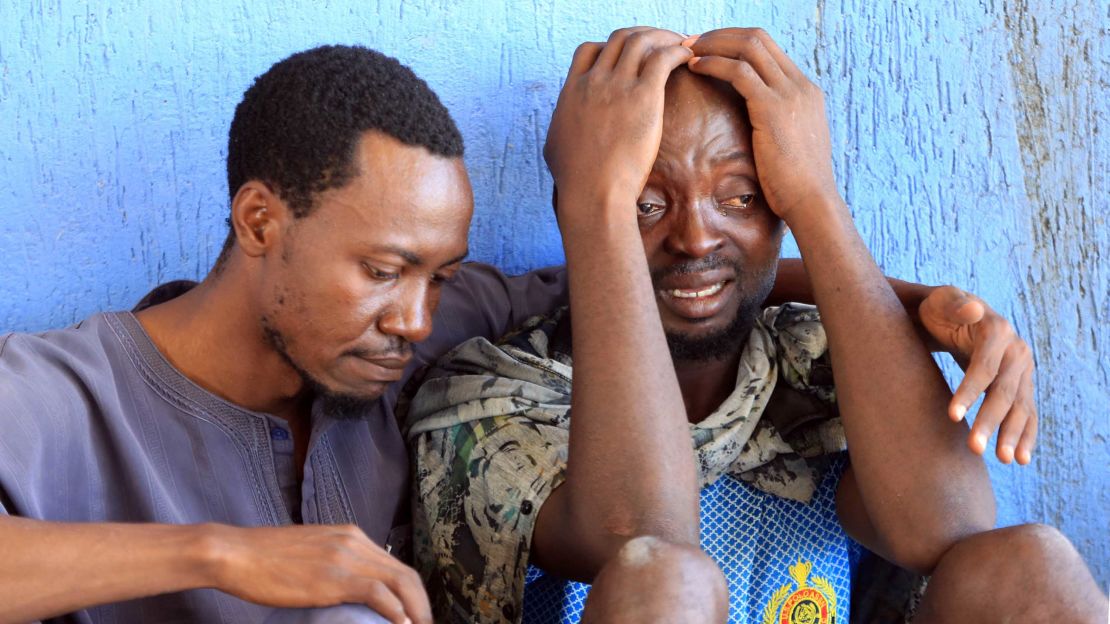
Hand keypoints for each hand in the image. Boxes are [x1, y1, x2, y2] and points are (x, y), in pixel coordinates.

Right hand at [210, 524, 430, 623]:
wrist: (235, 554)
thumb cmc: (264, 559)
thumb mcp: (311, 555)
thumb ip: (334, 566)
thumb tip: (349, 591)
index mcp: (351, 536)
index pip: (395, 565)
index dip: (412, 594)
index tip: (416, 616)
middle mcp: (355, 541)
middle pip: (405, 574)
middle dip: (421, 605)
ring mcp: (346, 557)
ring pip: (399, 582)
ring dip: (415, 611)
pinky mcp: (334, 576)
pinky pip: (378, 593)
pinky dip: (396, 611)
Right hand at [544, 27, 691, 224]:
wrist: (593, 192)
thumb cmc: (575, 180)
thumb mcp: (555, 145)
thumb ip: (562, 125)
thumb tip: (563, 125)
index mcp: (571, 91)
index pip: (589, 50)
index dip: (609, 48)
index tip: (628, 59)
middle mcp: (593, 81)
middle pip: (620, 38)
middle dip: (643, 36)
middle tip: (661, 47)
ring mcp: (617, 86)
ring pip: (643, 40)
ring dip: (664, 38)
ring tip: (681, 47)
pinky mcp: (643, 96)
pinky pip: (664, 57)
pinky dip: (678, 51)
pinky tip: (687, 58)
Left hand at [685, 28, 839, 221]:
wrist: (811, 201)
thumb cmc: (795, 183)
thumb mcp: (789, 142)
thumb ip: (774, 122)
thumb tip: (750, 122)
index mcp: (805, 90)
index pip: (769, 48)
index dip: (734, 41)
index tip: (708, 47)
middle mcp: (800, 85)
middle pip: (758, 38)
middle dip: (721, 35)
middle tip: (691, 41)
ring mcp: (790, 93)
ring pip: (748, 47)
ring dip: (714, 44)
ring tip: (688, 50)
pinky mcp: (773, 107)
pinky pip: (739, 71)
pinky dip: (714, 63)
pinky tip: (695, 68)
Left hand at [918, 286, 1036, 464]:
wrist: (953, 314)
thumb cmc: (941, 308)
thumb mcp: (943, 300)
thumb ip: (955, 304)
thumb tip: (973, 309)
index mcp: (997, 330)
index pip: (984, 367)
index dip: (969, 392)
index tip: (951, 416)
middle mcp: (1016, 351)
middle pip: (1003, 391)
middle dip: (990, 421)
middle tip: (974, 447)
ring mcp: (1022, 370)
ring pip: (1019, 406)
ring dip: (1012, 434)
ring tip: (1003, 460)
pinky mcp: (1021, 385)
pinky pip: (1026, 412)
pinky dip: (1025, 435)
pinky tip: (1021, 458)